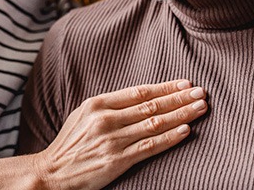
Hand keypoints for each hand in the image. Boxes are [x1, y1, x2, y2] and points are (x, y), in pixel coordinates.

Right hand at [33, 79, 207, 189]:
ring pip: (154, 123)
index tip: (185, 82)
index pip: (140, 92)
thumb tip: (140, 97)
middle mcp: (107, 119)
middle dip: (179, 97)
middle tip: (201, 91)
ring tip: (200, 107)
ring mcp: (112, 140)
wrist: (52, 172)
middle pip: (151, 105)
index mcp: (98, 103)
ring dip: (181, 114)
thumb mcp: (84, 113)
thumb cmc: (70, 142)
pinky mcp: (117, 161)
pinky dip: (169, 138)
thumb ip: (110, 105)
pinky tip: (185, 131)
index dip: (165, 87)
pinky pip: (149, 147)